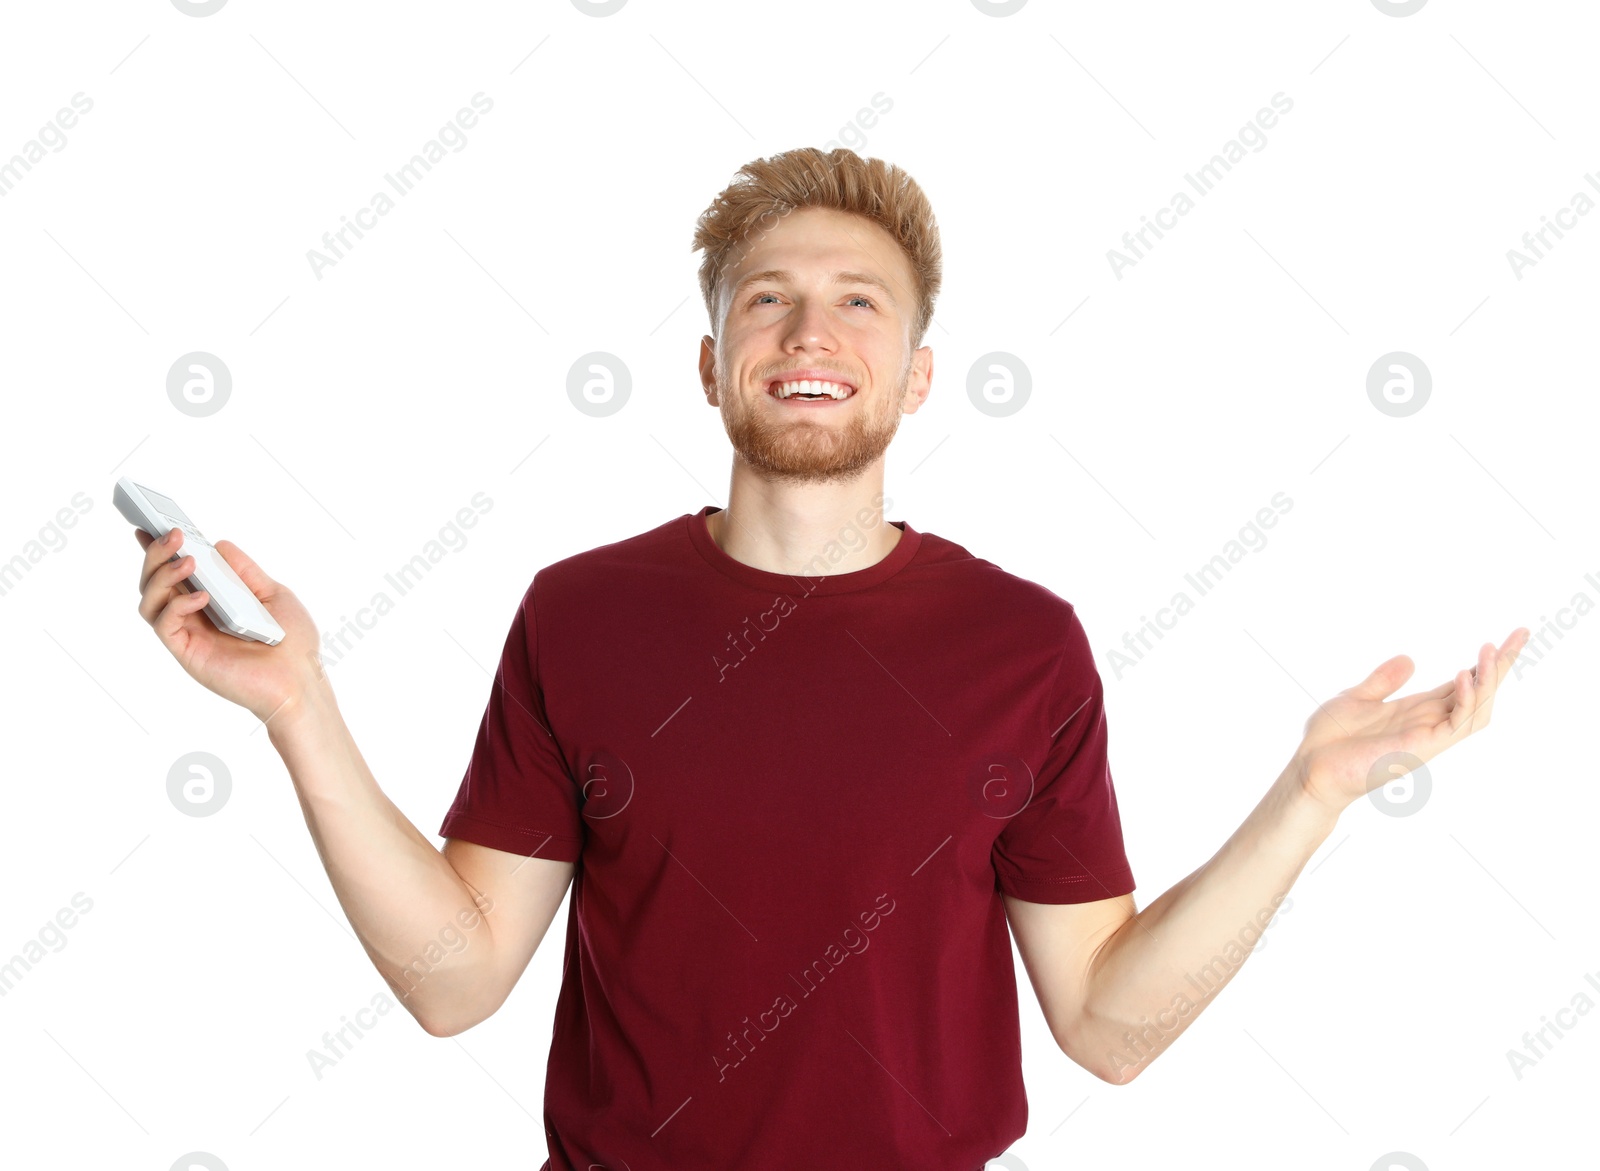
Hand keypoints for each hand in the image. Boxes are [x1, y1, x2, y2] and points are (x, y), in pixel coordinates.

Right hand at [135, 526, 329, 725]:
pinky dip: (177, 605)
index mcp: (211, 599)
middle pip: (155, 581)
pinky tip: (202, 596)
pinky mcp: (188, 653)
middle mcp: (194, 615)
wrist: (301, 681)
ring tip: (187, 561)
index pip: (176, 571)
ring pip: (151, 600)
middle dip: (156, 554)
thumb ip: (244, 571)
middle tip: (171, 534)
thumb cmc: (292, 642)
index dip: (158, 549)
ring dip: (162, 575)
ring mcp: (189, 634)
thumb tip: (218, 543)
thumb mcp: (273, 595)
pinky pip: (165, 625)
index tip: (148, 523)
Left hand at [1292, 627, 1530, 814]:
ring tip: (1493, 649)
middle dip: (1501, 665)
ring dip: (1489, 680)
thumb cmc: (1329, 739)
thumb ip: (1384, 681)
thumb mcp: (1357, 697)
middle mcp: (1430, 723)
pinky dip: (1466, 700)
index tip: (1507, 637)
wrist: (1310, 768)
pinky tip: (1464, 675)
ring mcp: (1429, 737)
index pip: (1463, 684)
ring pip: (1477, 709)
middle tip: (1522, 634)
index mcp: (1418, 710)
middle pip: (1479, 693)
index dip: (1485, 663)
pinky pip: (1456, 725)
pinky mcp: (1420, 748)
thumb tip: (1410, 658)